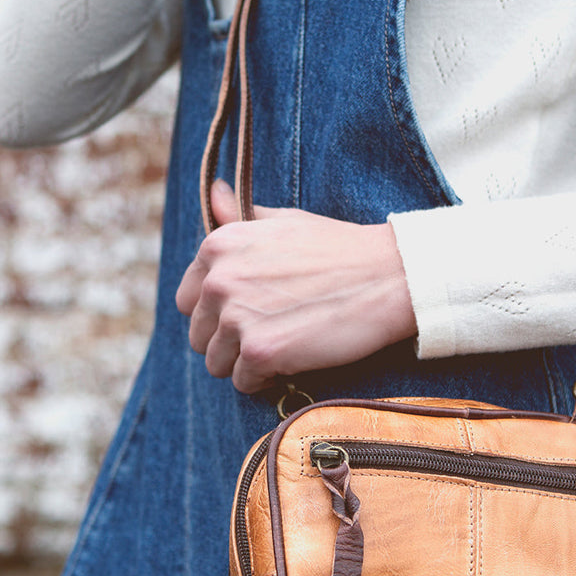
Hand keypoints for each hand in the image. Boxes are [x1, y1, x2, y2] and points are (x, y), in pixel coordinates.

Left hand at [175, 180, 416, 392]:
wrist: (387, 276)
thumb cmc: (340, 248)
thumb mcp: (284, 221)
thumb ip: (239, 217)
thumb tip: (215, 192)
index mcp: (218, 247)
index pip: (188, 300)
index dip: (218, 313)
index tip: (250, 313)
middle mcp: (219, 282)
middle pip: (200, 336)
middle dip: (230, 342)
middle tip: (273, 333)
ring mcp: (237, 318)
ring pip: (217, 364)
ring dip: (247, 363)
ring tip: (284, 347)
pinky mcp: (261, 351)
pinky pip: (244, 382)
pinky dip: (267, 380)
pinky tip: (294, 360)